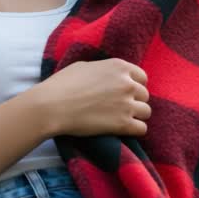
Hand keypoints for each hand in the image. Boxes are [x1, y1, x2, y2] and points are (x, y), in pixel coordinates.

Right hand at [31, 59, 149, 137]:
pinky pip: (142, 128)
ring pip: (146, 112)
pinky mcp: (123, 124)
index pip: (142, 77)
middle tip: (120, 108)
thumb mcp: (85, 66)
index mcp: (119, 67)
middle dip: (134, 101)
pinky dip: (135, 130)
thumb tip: (109, 75)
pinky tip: (123, 130)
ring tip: (122, 120)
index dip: (134, 85)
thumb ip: (104, 70)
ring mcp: (127, 104)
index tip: (125, 93)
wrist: (52, 106)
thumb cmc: (63, 84)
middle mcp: (127, 83)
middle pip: (144, 95)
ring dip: (136, 116)